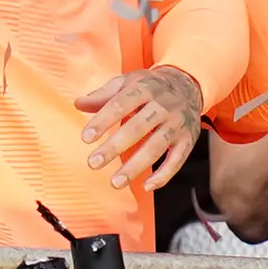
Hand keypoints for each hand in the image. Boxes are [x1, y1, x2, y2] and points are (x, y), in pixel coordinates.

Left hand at [72, 64, 208, 189]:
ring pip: (156, 147)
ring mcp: (177, 123)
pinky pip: (177, 160)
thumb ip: (103, 95)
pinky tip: (146, 186)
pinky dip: (164, 175)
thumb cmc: (148, 87)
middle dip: (114, 147)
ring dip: (136, 166)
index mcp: (144, 88)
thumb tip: (78, 104)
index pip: (120, 105)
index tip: (85, 138)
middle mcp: (163, 105)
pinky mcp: (189, 140)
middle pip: (137, 128)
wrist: (187, 85)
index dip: (103, 121)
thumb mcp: (126, 82)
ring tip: (115, 182)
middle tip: (93, 163)